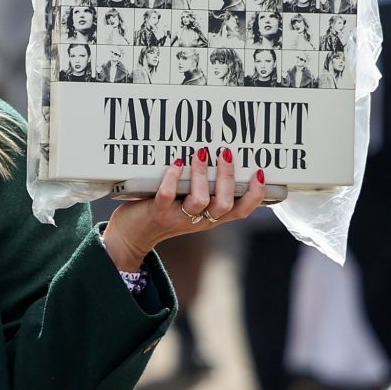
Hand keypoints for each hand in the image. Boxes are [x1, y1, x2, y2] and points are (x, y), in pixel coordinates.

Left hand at [103, 148, 268, 273]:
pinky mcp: (157, 213)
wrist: (131, 235)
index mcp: (211, 218)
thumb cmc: (164, 213)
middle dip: (228, 178)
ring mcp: (178, 217)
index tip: (259, 173)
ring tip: (200, 154)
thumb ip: (205, 190)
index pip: (241, 211)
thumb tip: (217, 157)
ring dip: (202, 175)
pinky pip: (168, 195)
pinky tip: (176, 163)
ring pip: (200, 200)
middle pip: (224, 204)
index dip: (255, 195)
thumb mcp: (189, 205)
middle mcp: (199, 220)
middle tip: (225, 153)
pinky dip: (173, 178)